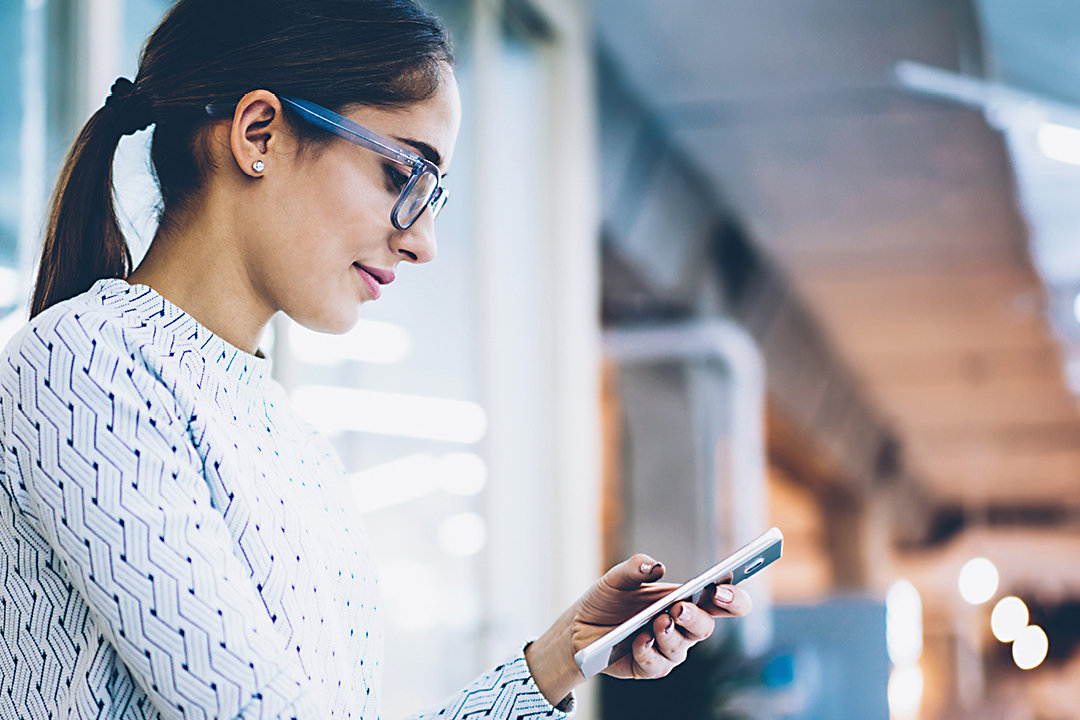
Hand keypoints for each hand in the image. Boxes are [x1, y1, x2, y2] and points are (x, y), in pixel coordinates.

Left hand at [524, 553, 751, 704]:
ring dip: (669, 635)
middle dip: (695, 618)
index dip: (733, 598)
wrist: (580, 626)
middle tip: (679, 608)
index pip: (723, 602)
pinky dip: (648, 652)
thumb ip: (635, 567)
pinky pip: (657, 666)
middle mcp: (681, 626)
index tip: (722, 590)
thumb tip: (654, 565)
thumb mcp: (617, 578)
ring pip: (681, 648)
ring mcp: (667, 649)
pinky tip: (638, 641)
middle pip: (706, 627)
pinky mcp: (650, 668)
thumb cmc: (608, 599)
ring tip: (656, 622)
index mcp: (685, 599)